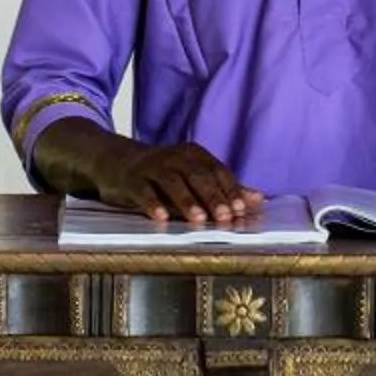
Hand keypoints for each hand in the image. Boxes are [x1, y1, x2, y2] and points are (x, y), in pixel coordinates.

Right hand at [93, 139, 261, 223]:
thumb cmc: (163, 174)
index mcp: (195, 155)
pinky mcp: (132, 179)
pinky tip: (161, 218)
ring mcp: (152, 167)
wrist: (118, 161)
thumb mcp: (193, 177)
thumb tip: (258, 199)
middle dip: (213, 197)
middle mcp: (175, 157)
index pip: (218, 171)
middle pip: (198, 176)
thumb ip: (224, 189)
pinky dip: (152, 204)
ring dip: (187, 201)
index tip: (241, 210)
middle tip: (225, 217)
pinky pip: (143, 191)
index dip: (230, 190)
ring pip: (172, 182)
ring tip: (198, 219)